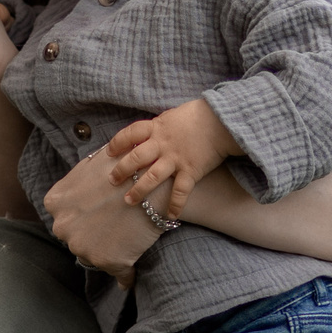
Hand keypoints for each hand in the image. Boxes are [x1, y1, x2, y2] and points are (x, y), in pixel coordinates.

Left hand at [42, 150, 163, 280]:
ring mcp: (81, 245)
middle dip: (92, 231)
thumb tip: (76, 189)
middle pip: (75, 235)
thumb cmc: (124, 169)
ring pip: (93, 254)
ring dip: (107, 250)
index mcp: (55, 202)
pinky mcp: (105, 260)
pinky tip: (130, 276)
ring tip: (128, 238)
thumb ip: (76, 183)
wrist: (151, 182)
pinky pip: (117, 274)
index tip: (99, 210)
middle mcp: (62, 225)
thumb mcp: (90, 166)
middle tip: (114, 223)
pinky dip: (124, 276)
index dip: (83, 213)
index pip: (64, 215)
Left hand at [106, 100, 238, 216]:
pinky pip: (180, 191)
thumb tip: (143, 136)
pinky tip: (170, 216)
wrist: (222, 121)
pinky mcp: (191, 171)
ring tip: (128, 200)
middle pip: (136, 158)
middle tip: (112, 181)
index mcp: (157, 128)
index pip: (131, 133)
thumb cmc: (197, 116)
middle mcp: (163, 144)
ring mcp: (176, 159)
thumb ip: (157, 127)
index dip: (118, 142)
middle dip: (121, 170)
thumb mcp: (171, 116)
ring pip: (152, 177)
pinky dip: (175, 205)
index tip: (109, 152)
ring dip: (138, 190)